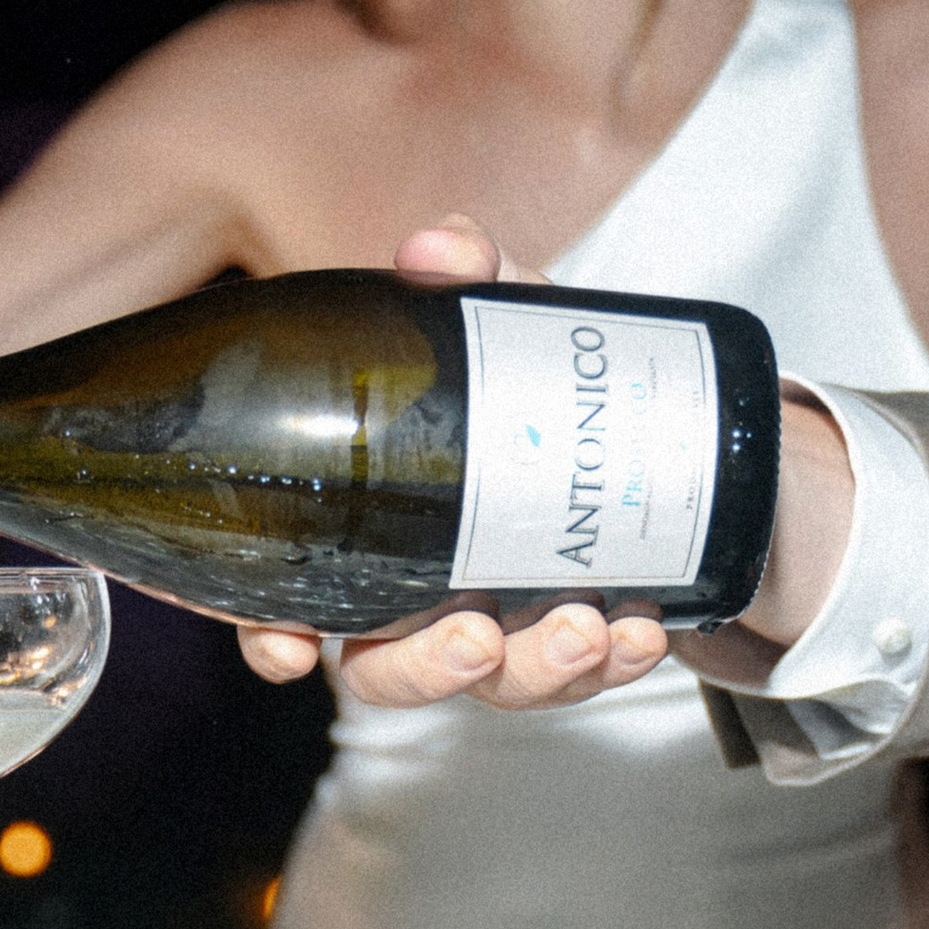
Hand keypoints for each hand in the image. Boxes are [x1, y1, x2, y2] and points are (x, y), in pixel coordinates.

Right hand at [235, 217, 671, 709]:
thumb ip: (474, 277)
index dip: (270, 637)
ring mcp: (500, 629)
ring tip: (587, 627)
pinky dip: (615, 662)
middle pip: (386, 670)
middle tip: (478, 639)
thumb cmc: (538, 386)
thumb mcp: (510, 324)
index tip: (288, 649)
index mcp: (373, 533)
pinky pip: (584, 678)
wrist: (658, 433)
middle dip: (429, 668)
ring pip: (493, 685)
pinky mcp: (577, 645)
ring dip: (538, 670)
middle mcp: (422, 596)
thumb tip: (435, 243)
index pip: (294, 601)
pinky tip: (644, 629)